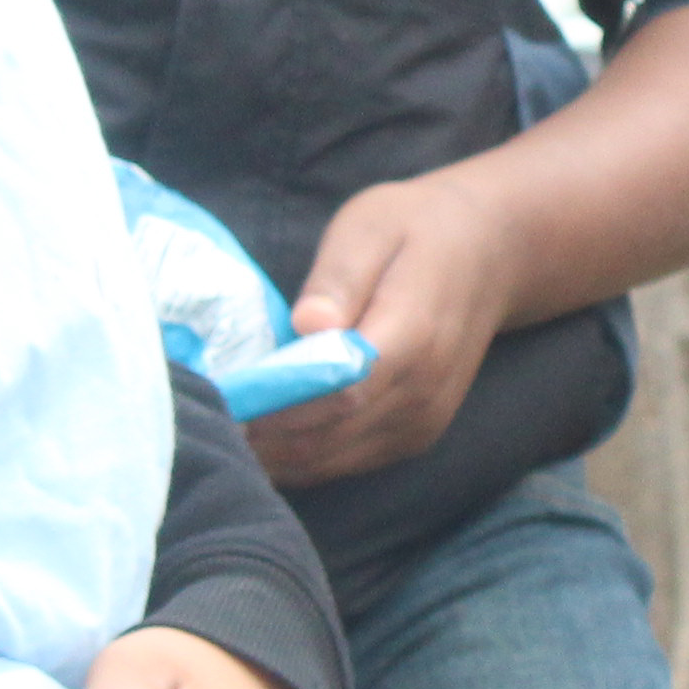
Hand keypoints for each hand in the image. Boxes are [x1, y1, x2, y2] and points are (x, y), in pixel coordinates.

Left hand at [245, 165, 526, 484]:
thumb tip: (306, 325)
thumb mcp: (371, 225)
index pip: (335, 393)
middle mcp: (423, 394)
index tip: (218, 395)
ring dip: (272, 454)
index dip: (273, 403)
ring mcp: (423, 423)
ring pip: (332, 461)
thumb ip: (338, 279)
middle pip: (327, 438)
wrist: (490, 253)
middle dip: (259, 435)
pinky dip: (299, 457)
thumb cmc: (415, 229)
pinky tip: (258, 437)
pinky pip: (347, 463)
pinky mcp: (415, 437)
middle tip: (198, 418)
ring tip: (218, 428)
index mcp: (413, 337)